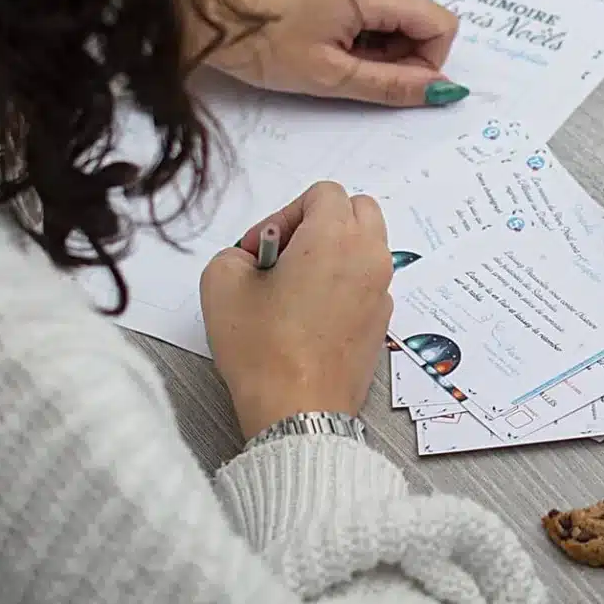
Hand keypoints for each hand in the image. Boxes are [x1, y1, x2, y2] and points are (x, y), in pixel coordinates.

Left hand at [200, 0, 462, 106]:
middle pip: (420, 14)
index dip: (426, 63)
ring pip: (397, 6)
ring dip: (380, 39)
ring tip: (332, 52)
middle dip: (400, 52)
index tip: (388, 82)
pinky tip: (324, 34)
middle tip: (351, 72)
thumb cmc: (260, 44)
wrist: (203, 12)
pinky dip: (362, 22)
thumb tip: (443, 91)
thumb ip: (394, 85)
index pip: (441, 26)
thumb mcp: (330, 76)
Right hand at [200, 181, 393, 432]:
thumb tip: (255, 258)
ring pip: (367, 246)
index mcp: (336, 237)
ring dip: (334, 251)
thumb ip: (236, 250)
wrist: (297, 410)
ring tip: (296, 286)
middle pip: (357, 210)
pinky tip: (311, 314)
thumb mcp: (221, 282)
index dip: (285, 214)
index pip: (323, 193)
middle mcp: (369, 258)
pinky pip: (368, 282)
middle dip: (319, 223)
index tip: (261, 249)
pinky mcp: (382, 322)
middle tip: (284, 256)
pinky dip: (344, 283)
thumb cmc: (262, 348)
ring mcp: (382, 291)